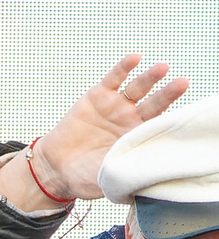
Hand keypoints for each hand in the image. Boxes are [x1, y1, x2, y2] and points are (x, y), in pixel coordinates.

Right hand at [15, 55, 190, 206]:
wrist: (55, 168)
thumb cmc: (84, 178)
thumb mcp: (109, 180)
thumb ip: (126, 173)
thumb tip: (150, 175)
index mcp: (138, 139)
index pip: (160, 125)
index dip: (171, 119)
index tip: (184, 116)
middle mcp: (131, 119)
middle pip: (154, 103)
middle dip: (168, 94)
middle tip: (181, 84)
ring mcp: (116, 106)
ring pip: (138, 88)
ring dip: (150, 77)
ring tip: (161, 68)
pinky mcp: (97, 96)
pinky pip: (114, 78)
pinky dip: (124, 68)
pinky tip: (134, 59)